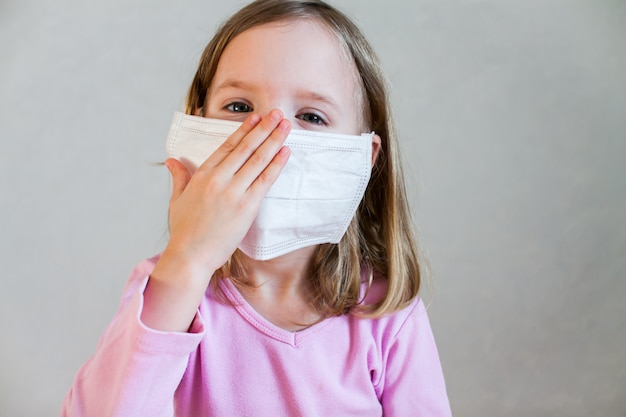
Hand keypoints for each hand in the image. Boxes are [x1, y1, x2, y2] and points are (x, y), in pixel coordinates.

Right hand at [143, 110, 290, 330]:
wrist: (190, 256)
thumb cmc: (184, 230)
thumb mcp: (177, 199)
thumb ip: (179, 177)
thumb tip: (172, 161)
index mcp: (202, 175)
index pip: (227, 146)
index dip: (244, 130)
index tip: (256, 117)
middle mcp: (219, 179)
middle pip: (246, 148)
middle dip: (264, 128)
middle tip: (278, 114)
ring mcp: (234, 192)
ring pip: (258, 160)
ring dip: (274, 140)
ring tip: (286, 126)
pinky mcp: (247, 207)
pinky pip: (265, 180)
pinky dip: (277, 164)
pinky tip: (285, 151)